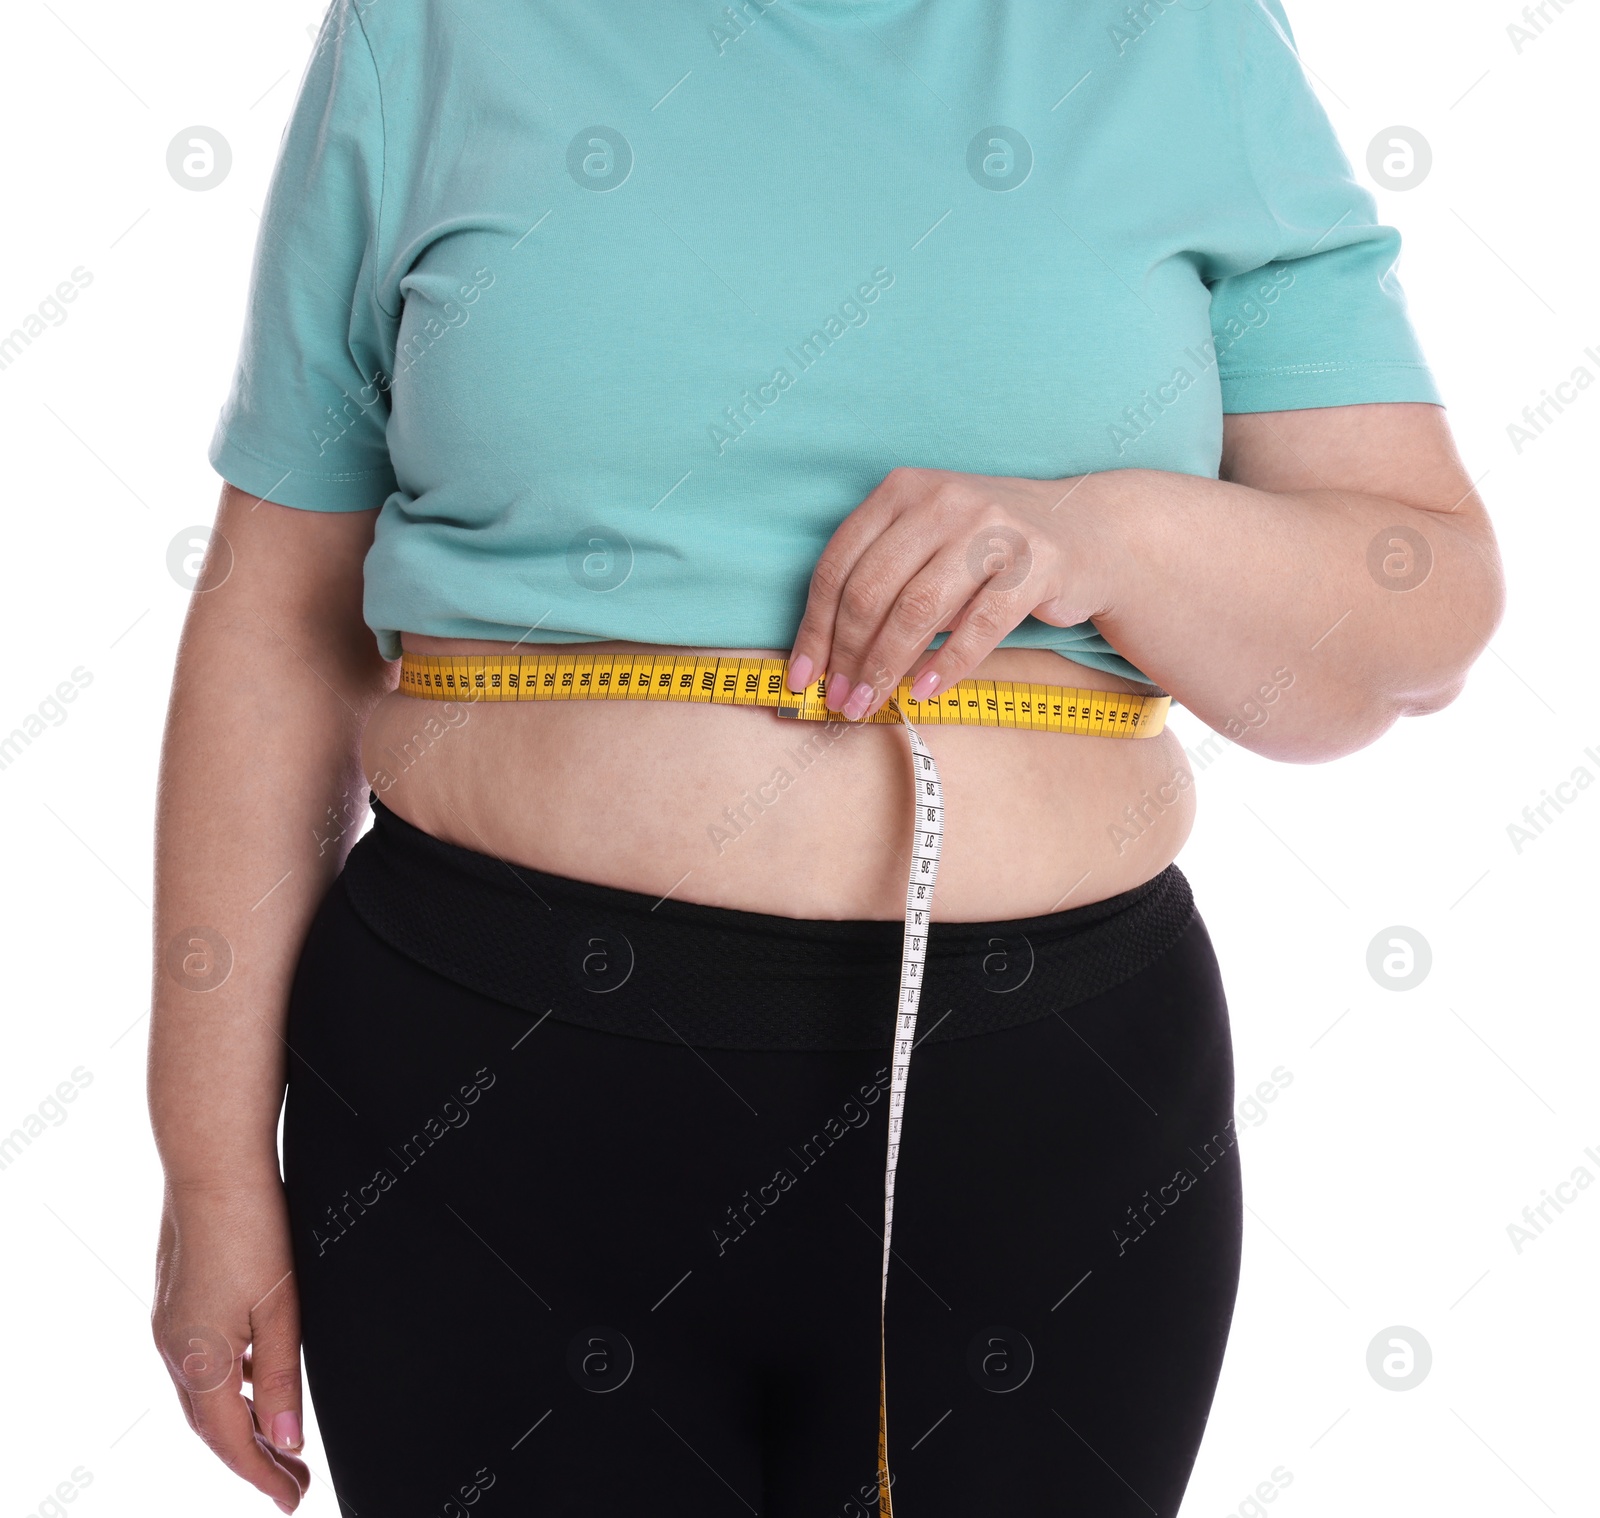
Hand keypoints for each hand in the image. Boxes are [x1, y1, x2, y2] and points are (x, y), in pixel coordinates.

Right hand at [152, 1178, 309, 1512]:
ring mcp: (170, 1322)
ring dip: (237, 1425)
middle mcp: (174, 1347)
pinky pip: (198, 1363)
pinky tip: (251, 1382)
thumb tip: (285, 1441)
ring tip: (276, 1443)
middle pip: (212, 1427)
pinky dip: (226, 1387)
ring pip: (203, 1396)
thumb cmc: (251, 1224)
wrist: (212, 1163)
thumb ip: (282, 1376)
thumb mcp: (281, 1307)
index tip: (293, 1498)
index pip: (230, 1441)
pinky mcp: (175, 1300)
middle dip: (251, 1460)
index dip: (262, 1476)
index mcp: (199, 1358)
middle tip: (291, 1482)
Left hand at [785, 466, 1114, 718]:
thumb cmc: (990, 546)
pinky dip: (946, 666)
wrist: (1088, 529)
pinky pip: (979, 627)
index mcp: (902, 489)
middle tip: (839, 701)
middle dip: (847, 656)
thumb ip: (882, 577)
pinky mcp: (1035, 563)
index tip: (802, 676)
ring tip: (870, 703)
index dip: (814, 628)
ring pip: (917, 610)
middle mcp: (942, 500)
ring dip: (886, 667)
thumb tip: (828, 656)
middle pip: (871, 591)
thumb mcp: (929, 539)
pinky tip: (923, 692)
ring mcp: (991, 528)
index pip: (838, 566)